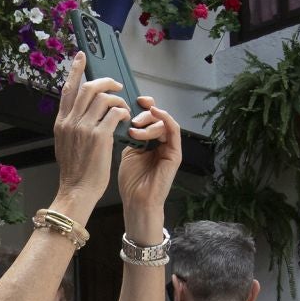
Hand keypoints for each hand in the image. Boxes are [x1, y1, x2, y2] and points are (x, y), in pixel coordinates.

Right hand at [51, 53, 131, 213]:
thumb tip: (80, 111)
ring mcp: (84, 127)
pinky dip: (123, 112)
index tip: (81, 57)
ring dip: (118, 100)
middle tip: (117, 86)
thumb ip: (70, 124)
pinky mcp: (99, 136)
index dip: (75, 70)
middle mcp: (70, 121)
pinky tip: (126, 119)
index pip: (67, 89)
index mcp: (61, 121)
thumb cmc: (75, 170)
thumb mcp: (64, 143)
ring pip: (104, 98)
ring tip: (124, 109)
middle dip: (106, 82)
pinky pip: (115, 113)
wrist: (77, 189)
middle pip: (89, 87)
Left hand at [117, 96, 181, 234]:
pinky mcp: (175, 153)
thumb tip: (124, 115)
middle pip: (157, 117)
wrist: (137, 200)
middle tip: (132, 116)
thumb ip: (130, 134)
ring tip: (135, 129)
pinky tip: (155, 112)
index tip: (131, 99)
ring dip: (149, 120)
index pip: (149, 117)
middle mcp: (161, 142)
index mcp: (149, 141)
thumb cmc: (131, 181)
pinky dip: (165, 118)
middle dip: (144, 112)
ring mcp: (170, 147)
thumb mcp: (127, 151)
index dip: (142, 106)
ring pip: (163, 122)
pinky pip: (174, 129)